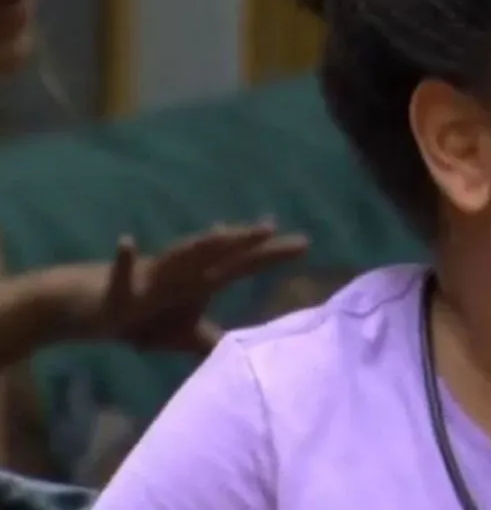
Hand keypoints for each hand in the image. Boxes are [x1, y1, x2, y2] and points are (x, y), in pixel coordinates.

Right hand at [97, 221, 308, 353]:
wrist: (93, 310)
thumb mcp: (186, 334)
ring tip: (224, 233)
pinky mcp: (120, 291)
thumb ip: (215, 340)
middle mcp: (182, 273)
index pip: (242, 265)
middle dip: (244, 242)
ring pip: (179, 258)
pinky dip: (123, 260)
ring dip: (199, 246)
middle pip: (219, 255)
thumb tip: (245, 354)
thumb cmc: (146, 317)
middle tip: (272, 228)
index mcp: (200, 281)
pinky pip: (120, 274)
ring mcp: (152, 278)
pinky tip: (126, 241)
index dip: (271, 255)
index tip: (304, 244)